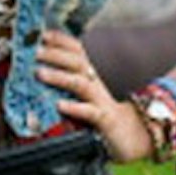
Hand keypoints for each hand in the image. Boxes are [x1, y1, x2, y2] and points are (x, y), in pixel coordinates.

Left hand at [35, 29, 151, 162]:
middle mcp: (103, 83)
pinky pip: (91, 112)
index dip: (63, 41)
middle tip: (35, 52)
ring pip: (82, 84)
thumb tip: (48, 74)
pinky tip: (60, 104)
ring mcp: (106, 101)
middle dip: (56, 55)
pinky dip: (75, 107)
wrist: (140, 139)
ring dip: (60, 76)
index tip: (44, 35)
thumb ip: (78, 83)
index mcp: (99, 74)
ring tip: (40, 73)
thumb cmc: (113, 117)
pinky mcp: (108, 120)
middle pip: (79, 62)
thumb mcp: (96, 97)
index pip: (81, 51)